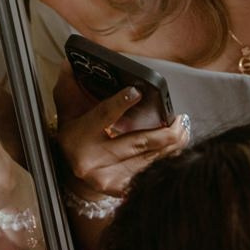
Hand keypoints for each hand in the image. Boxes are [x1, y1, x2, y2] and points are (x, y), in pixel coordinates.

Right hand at [56, 82, 188, 199]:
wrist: (72, 168)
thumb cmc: (74, 131)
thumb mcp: (66, 106)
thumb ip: (69, 83)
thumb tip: (69, 61)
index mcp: (78, 136)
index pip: (102, 116)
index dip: (119, 103)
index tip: (136, 91)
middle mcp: (91, 160)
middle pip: (136, 142)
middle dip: (164, 131)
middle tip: (180, 119)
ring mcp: (106, 177)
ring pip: (149, 159)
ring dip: (172, 145)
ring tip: (183, 130)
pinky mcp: (118, 189)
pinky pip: (149, 175)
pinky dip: (166, 163)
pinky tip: (177, 153)